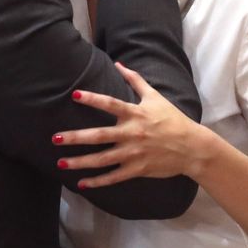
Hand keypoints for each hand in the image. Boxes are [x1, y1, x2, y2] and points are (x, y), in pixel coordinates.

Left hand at [54, 62, 207, 187]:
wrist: (193, 147)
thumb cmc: (173, 120)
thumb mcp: (155, 97)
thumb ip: (136, 80)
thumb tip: (119, 63)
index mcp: (135, 114)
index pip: (111, 104)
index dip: (93, 99)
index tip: (75, 95)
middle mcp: (132, 133)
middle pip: (100, 136)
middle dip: (76, 138)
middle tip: (55, 139)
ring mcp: (134, 153)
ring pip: (102, 159)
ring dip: (80, 162)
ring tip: (60, 163)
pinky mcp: (138, 169)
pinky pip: (114, 177)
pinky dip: (98, 181)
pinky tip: (81, 183)